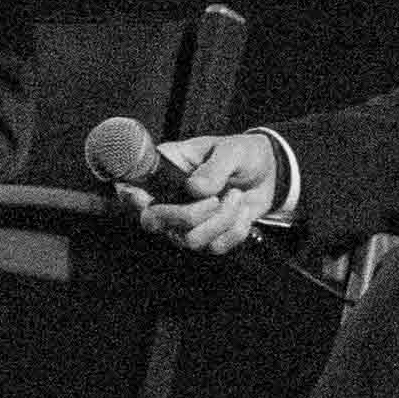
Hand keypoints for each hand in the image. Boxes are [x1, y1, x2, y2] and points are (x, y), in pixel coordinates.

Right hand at [130, 128, 288, 256]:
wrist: (268, 173)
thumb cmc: (241, 155)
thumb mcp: (232, 150)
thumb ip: (214, 167)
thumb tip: (195, 188)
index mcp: (165, 170)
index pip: (130, 188)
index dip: (129, 197)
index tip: (143, 198)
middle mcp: (167, 199)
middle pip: (152, 223)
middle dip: (187, 216)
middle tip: (215, 198)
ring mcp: (184, 223)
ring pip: (189, 240)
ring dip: (221, 219)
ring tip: (237, 196)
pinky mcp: (207, 238)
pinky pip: (215, 247)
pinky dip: (236, 229)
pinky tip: (242, 211)